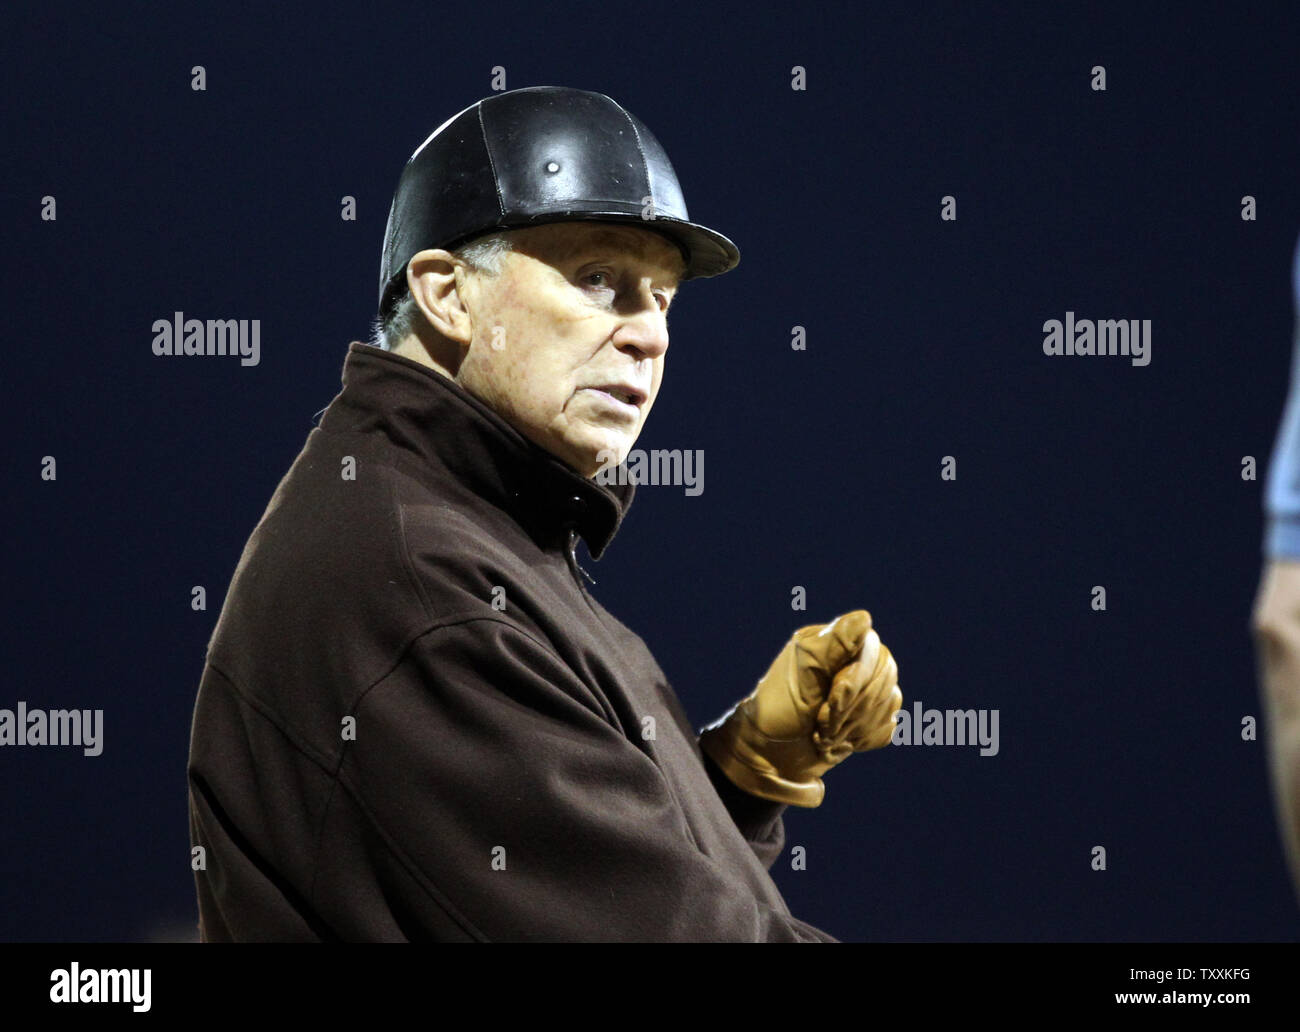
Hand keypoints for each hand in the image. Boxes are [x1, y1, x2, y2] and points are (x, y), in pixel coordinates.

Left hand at [699, 610, 901, 806]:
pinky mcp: (870, 715)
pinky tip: (839, 740)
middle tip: (820, 725)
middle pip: (883, 679)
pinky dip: (862, 738)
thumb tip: (864, 618)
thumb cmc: (779, 710)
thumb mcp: (801, 673)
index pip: (870, 652)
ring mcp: (865, 687)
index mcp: (834, 642)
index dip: (854, 682)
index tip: (829, 703)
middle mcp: (853, 659)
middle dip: (851, 710)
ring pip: (888, 702)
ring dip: (853, 727)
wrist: (770, 755)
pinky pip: (887, 725)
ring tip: (824, 735)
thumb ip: (834, 644)